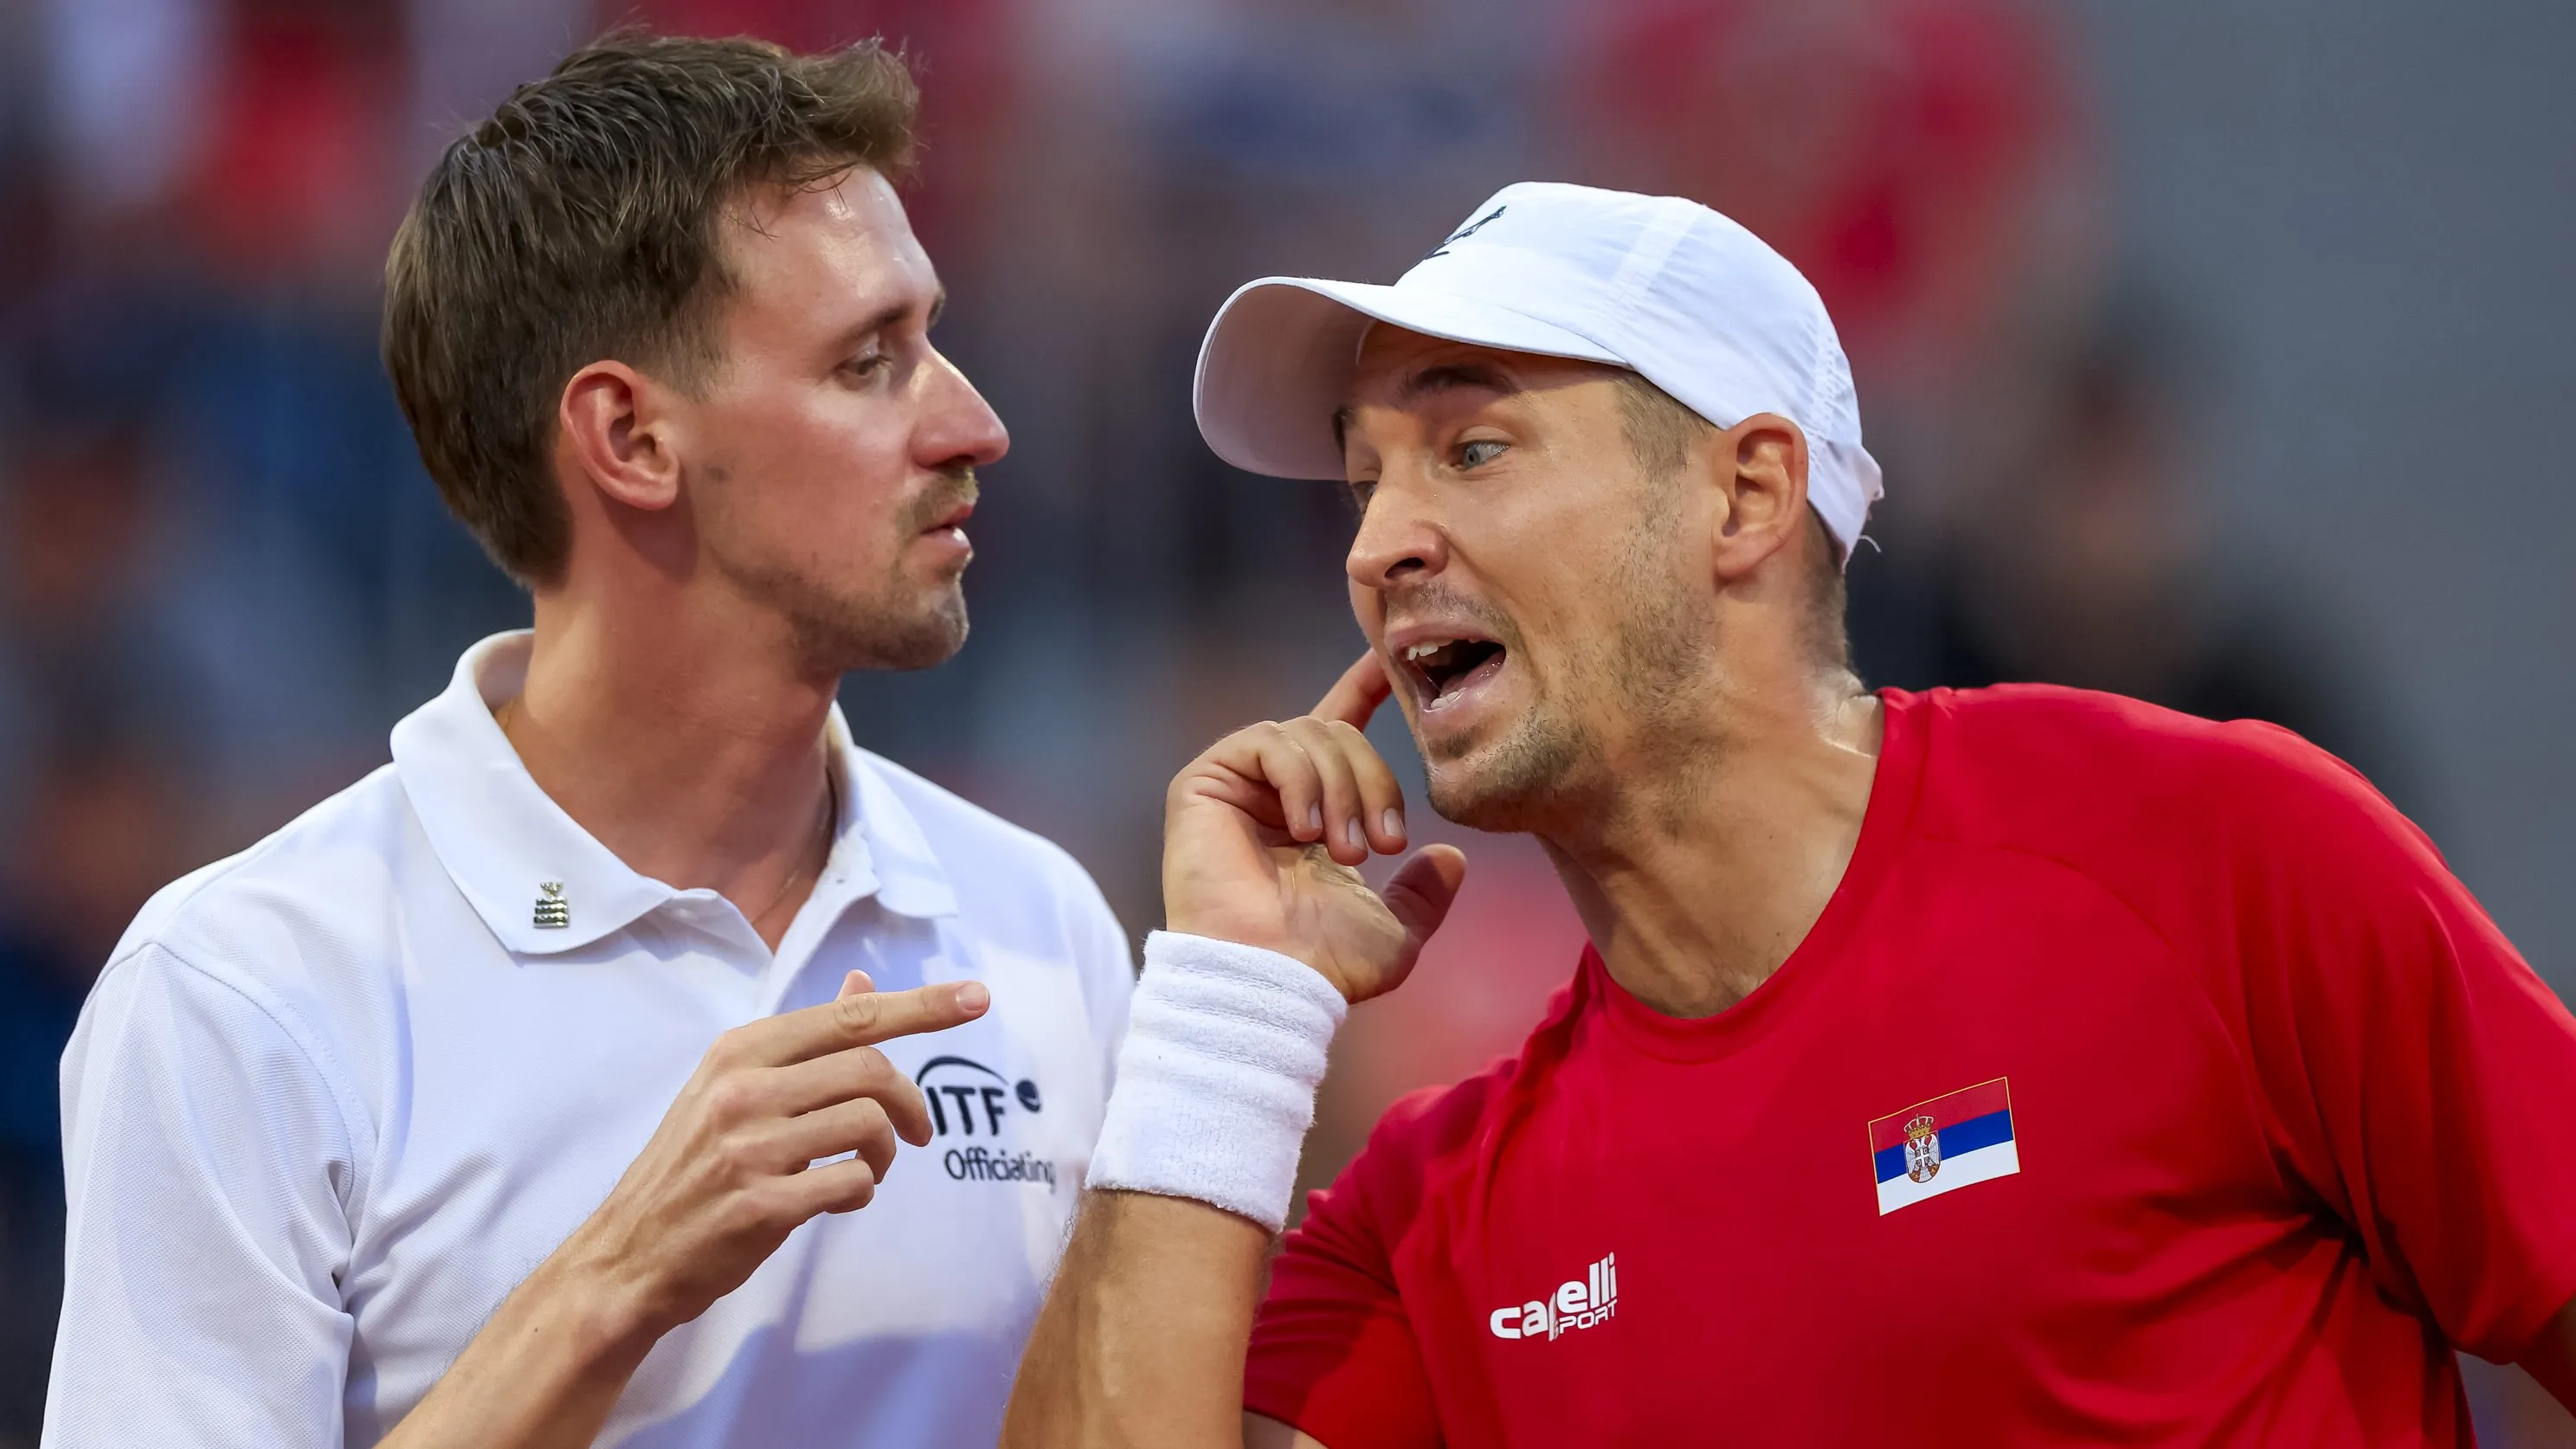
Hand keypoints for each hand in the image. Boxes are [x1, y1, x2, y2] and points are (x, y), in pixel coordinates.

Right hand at [556, 972, 988, 1338]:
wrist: (629, 1253)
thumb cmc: (692, 1167)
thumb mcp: (734, 1088)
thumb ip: (805, 1042)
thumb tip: (865, 983)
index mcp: (739, 1051)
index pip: (849, 1017)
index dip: (921, 1006)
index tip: (977, 998)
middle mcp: (742, 1089)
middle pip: (870, 1068)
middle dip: (909, 1100)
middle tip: (917, 1132)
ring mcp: (750, 1146)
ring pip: (867, 1123)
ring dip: (886, 1152)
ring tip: (868, 1170)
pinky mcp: (761, 1203)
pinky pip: (851, 1182)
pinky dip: (861, 1190)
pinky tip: (839, 1196)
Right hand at [1163, 652, 1467, 1002]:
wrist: (1273, 981)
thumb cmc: (1326, 968)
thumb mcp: (1396, 932)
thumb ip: (1423, 893)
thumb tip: (1453, 858)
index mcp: (1314, 814)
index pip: (1339, 733)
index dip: (1363, 690)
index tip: (1391, 661)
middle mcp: (1273, 793)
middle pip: (1338, 731)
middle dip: (1375, 780)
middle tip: (1384, 843)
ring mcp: (1237, 786)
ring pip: (1311, 732)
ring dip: (1343, 788)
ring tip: (1344, 851)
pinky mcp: (1204, 783)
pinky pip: (1269, 741)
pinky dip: (1301, 779)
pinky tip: (1303, 830)